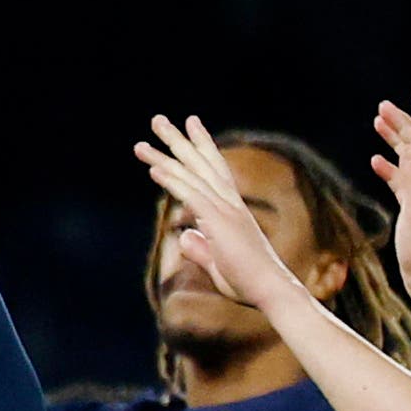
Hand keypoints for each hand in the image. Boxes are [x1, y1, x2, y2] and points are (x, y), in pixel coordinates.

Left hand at [134, 113, 302, 313]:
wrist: (269, 290)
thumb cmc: (248, 282)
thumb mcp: (217, 263)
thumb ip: (201, 248)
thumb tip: (185, 236)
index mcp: (232, 209)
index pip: (215, 169)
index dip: (202, 145)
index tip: (191, 123)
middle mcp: (230, 203)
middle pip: (200, 163)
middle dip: (178, 140)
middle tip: (157, 120)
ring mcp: (226, 210)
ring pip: (190, 176)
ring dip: (164, 157)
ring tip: (141, 143)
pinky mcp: (219, 223)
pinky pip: (191, 196)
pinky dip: (172, 181)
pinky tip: (154, 169)